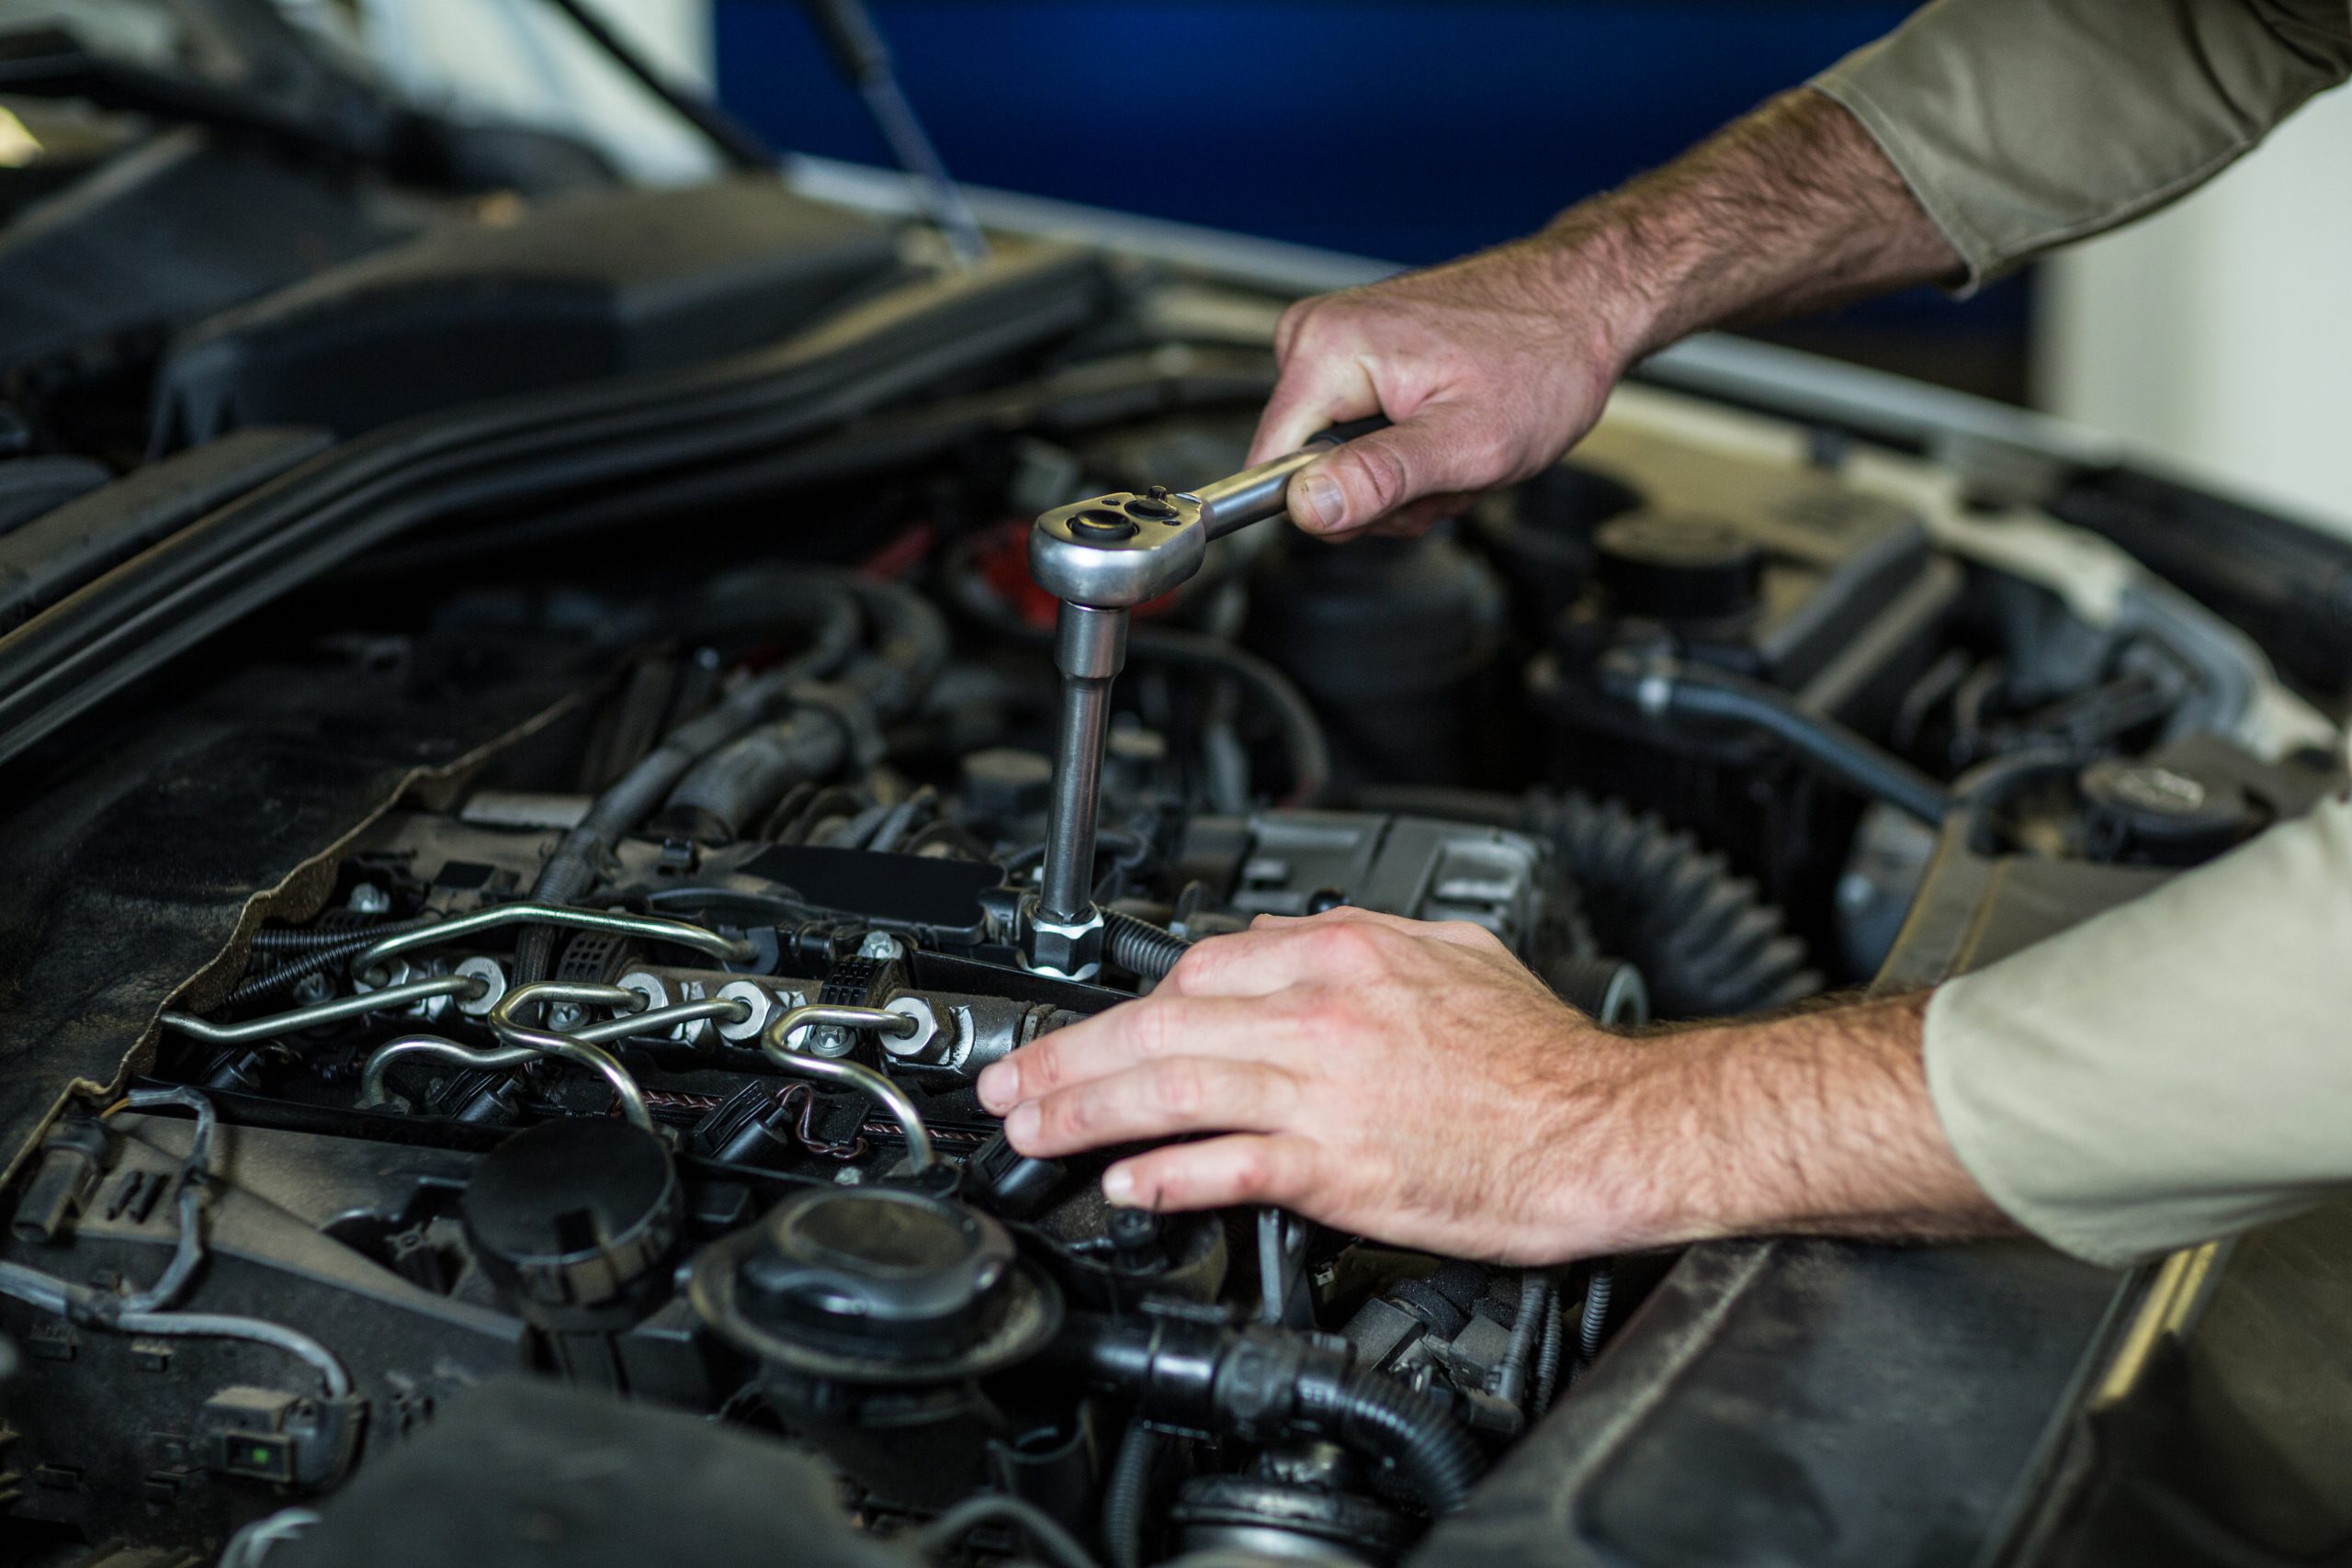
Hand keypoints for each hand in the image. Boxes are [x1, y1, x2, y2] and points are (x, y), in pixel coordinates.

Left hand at [974, 908, 2002, 1263]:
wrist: (1606, 1128)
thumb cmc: (1542, 1056)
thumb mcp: (1452, 955)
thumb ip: (1361, 944)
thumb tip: (1289, 943)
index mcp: (1348, 954)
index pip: (1202, 967)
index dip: (1135, 1005)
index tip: (1099, 1029)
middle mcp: (1323, 1014)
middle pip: (1161, 1026)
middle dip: (1070, 1055)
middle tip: (1012, 1081)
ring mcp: (1324, 1092)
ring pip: (1171, 1090)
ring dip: (1084, 1110)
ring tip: (1032, 1130)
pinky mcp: (1336, 1169)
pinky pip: (1226, 1167)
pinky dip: (1163, 1174)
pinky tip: (1123, 1183)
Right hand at [1247, 237, 1638, 541]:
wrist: (1584, 303)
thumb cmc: (1544, 360)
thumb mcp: (1469, 443)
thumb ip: (1382, 478)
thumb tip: (1307, 508)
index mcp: (1328, 351)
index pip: (1270, 467)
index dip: (1333, 506)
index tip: (1399, 495)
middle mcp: (1317, 336)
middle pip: (1309, 470)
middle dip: (1385, 493)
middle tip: (1450, 468)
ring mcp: (1337, 341)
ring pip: (1339, 461)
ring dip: (1405, 477)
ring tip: (1458, 443)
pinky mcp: (1358, 352)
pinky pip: (1359, 435)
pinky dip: (1410, 449)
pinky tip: (1449, 429)